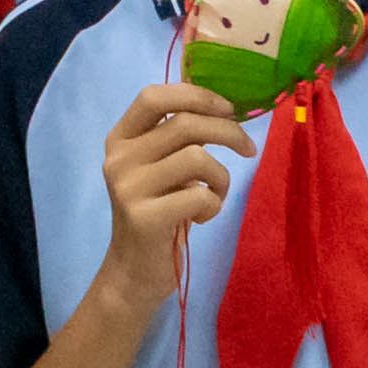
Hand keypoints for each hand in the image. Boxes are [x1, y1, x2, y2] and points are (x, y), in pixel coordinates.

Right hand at [91, 80, 249, 310]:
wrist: (134, 271)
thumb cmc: (158, 213)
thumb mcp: (161, 167)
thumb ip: (178, 138)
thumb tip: (223, 106)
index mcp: (120, 139)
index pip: (152, 96)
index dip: (195, 96)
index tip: (228, 109)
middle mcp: (118, 158)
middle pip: (184, 123)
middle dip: (228, 132)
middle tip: (249, 149)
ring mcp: (128, 188)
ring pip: (197, 157)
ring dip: (221, 177)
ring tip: (215, 195)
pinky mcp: (144, 218)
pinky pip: (200, 196)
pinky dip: (213, 205)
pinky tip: (202, 217)